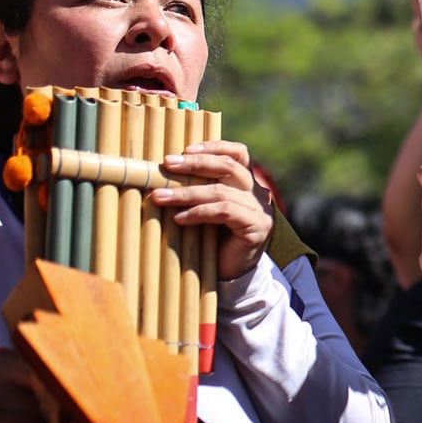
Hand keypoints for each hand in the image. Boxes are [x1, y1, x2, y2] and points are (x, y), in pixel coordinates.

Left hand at [152, 139, 273, 280]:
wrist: (230, 276)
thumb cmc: (212, 240)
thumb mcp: (205, 208)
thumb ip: (198, 189)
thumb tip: (164, 169)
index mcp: (247, 184)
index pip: (238, 154)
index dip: (214, 147)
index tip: (185, 149)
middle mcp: (258, 193)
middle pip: (229, 167)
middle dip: (195, 164)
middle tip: (168, 164)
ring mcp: (260, 210)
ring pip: (222, 191)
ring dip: (187, 193)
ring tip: (161, 197)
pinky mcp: (257, 228)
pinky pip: (225, 212)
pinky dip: (199, 213)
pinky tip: (180, 219)